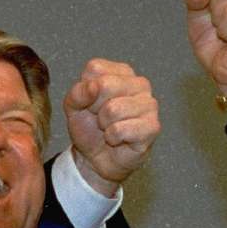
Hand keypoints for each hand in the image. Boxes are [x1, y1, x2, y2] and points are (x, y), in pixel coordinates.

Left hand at [63, 58, 160, 196]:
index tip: (90, 104)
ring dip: (104, 125)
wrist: (96, 159)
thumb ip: (78, 92)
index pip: (95, 69)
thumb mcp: (73, 106)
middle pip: (105, 85)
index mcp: (121, 72)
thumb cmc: (89, 128)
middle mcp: (139, 83)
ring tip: (110, 129)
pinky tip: (118, 139)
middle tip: (100, 119)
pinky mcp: (153, 126)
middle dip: (94, 108)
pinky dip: (112, 138)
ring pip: (113, 109)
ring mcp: (150, 104)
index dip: (85, 90)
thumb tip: (94, 86)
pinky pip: (121, 129)